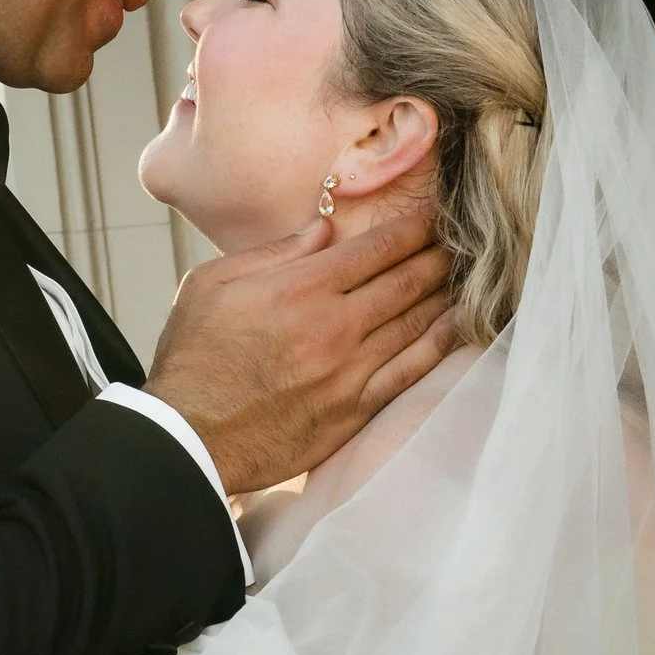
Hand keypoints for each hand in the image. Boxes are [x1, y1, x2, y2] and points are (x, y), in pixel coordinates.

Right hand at [144, 212, 455, 494]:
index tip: (432, 217)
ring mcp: (350, 371)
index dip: (413, 229)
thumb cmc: (193, 360)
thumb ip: (273, 253)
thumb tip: (323, 231)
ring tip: (466, 277)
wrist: (189, 437)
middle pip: (407, 281)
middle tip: (461, 242)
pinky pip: (412, 371)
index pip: (377, 249)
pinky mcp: (355, 410)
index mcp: (300, 289)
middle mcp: (334, 326)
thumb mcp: (211, 286)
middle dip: (438, 257)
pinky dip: (439, 345)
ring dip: (446, 295)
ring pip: (417, 323)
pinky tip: (454, 328)